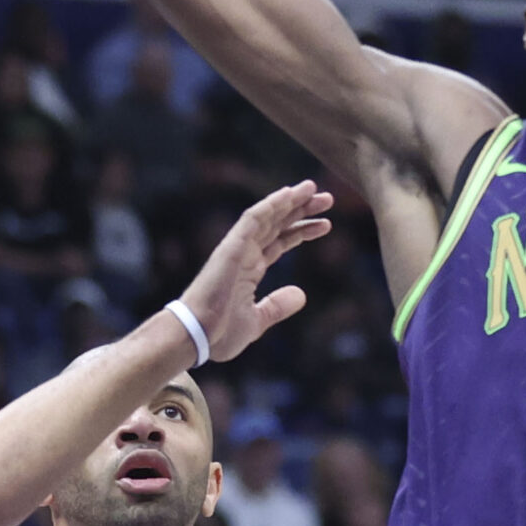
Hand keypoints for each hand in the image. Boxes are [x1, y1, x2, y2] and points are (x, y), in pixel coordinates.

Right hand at [174, 180, 333, 361]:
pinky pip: (252, 219)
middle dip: (302, 210)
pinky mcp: (231, 247)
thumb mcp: (257, 321)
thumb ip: (277, 306)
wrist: (197, 337)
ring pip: (267, 216)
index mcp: (249, 269)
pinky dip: (271, 205)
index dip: (302, 231)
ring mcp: (237, 248)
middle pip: (277, 224)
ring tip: (314, 189)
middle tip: (328, 199)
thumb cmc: (219, 333)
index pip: (280, 242)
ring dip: (290, 201)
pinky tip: (289, 194)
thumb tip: (301, 295)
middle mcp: (244, 254)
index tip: (326, 224)